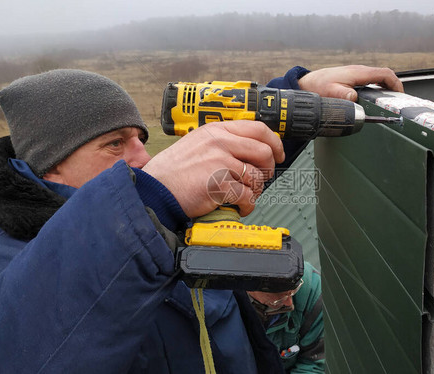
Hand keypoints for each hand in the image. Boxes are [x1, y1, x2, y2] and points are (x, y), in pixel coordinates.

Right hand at [142, 121, 284, 217]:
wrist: (155, 189)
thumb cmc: (174, 171)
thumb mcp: (198, 143)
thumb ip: (222, 141)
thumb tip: (249, 149)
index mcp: (216, 129)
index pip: (258, 128)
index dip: (274, 143)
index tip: (278, 154)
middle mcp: (220, 142)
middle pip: (264, 152)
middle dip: (268, 169)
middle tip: (260, 179)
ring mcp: (219, 162)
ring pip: (257, 176)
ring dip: (255, 190)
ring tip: (243, 195)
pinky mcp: (218, 184)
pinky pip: (247, 196)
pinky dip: (247, 205)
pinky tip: (239, 207)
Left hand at [298, 65, 403, 101]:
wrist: (307, 83)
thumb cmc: (318, 86)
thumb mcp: (331, 92)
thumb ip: (343, 95)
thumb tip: (354, 98)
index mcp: (358, 72)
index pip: (384, 74)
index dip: (396, 83)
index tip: (401, 94)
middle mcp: (359, 71)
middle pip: (383, 75)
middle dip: (394, 86)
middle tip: (398, 100)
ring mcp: (356, 73)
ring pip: (377, 78)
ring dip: (386, 87)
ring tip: (389, 101)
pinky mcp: (352, 77)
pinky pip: (370, 81)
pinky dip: (377, 88)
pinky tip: (375, 98)